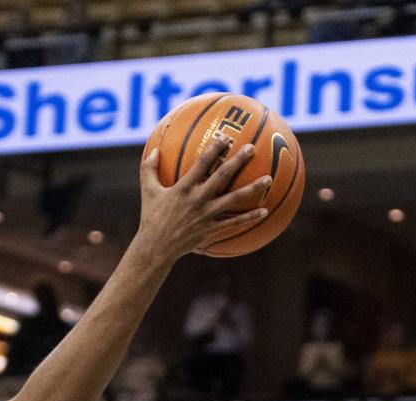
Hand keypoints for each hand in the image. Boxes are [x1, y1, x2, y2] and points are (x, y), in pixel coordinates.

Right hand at [136, 139, 273, 263]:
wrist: (156, 249)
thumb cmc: (151, 218)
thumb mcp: (147, 191)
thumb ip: (149, 168)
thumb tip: (154, 149)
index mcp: (184, 188)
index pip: (202, 162)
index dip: (215, 148)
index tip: (226, 137)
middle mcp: (198, 199)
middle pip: (223, 176)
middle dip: (238, 160)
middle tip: (252, 148)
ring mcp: (206, 215)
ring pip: (234, 199)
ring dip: (253, 188)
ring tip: (269, 178)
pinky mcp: (211, 230)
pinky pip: (234, 223)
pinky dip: (249, 217)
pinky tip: (264, 211)